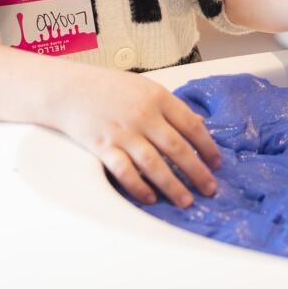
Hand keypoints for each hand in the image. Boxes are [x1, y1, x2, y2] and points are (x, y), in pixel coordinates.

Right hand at [51, 64, 220, 207]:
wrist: (70, 89)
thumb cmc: (111, 88)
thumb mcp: (147, 88)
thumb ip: (172, 107)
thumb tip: (199, 125)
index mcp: (158, 98)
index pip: (191, 126)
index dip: (207, 147)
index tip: (216, 163)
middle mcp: (144, 115)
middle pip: (177, 148)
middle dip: (197, 172)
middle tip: (210, 189)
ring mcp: (123, 132)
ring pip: (154, 164)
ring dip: (172, 186)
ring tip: (186, 200)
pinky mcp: (103, 147)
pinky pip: (125, 172)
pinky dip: (139, 187)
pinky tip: (151, 198)